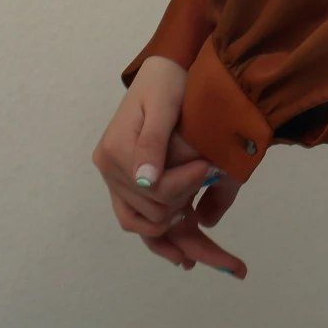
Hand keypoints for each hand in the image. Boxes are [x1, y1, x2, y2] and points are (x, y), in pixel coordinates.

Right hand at [93, 55, 247, 277]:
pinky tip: (186, 255)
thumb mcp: (164, 104)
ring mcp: (117, 181)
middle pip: (153, 212)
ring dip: (176, 240)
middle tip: (218, 208)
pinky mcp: (127, 186)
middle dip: (186, 214)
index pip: (155, 188)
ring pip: (145, 226)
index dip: (186, 183)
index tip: (211, 168)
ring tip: (210, 255)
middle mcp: (110, 171)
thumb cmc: (166, 82)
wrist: (162, 72)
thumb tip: (148, 180)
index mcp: (115, 151)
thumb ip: (155, 141)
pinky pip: (141, 221)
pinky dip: (162, 239)